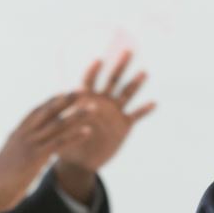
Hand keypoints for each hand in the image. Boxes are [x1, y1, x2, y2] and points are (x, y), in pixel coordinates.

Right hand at [0, 92, 82, 210]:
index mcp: (16, 134)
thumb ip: (16, 150)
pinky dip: (75, 136)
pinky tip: (88, 131)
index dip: (50, 102)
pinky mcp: (35, 157)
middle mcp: (23, 135)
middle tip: (82, 90)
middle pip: (48, 112)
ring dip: (77, 115)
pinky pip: (59, 143)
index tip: (63, 92)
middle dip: (66, 100)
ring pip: (58, 125)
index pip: (35, 112)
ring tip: (94, 107)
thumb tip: (22, 149)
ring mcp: (29, 145)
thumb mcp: (7, 159)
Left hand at [55, 51, 155, 179]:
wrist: (80, 161)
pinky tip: (153, 103)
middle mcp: (103, 101)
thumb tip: (60, 103)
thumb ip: (65, 116)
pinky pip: (136, 115)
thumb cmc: (67, 142)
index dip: (93, 70)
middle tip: (128, 51)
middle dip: (120, 65)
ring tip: (143, 72)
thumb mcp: (63, 129)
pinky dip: (144, 110)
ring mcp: (115, 112)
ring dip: (135, 83)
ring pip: (127, 94)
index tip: (98, 60)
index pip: (89, 80)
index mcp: (87, 98)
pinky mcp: (124, 125)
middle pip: (113, 79)